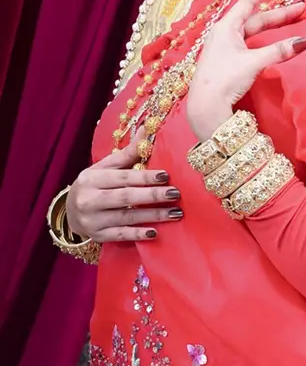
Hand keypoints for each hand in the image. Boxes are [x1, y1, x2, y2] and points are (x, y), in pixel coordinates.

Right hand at [67, 137, 181, 242]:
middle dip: (152, 195)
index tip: (166, 176)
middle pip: (125, 197)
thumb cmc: (94, 185)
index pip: (122, 177)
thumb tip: (147, 129)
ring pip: (126, 217)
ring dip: (153, 215)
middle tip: (175, 194)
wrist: (70, 211)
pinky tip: (155, 232)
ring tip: (175, 213)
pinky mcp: (97, 235)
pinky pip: (120, 236)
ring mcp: (92, 220)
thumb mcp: (105, 168)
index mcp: (91, 178)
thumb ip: (127, 153)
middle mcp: (89, 199)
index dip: (145, 177)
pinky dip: (137, 234)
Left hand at [186, 0, 305, 140]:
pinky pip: (248, 42)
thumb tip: (303, 42)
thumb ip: (278, 50)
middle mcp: (225, 34)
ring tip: (286, 20)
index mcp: (227, 27)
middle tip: (298, 8)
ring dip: (270, 27)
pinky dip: (262, 39)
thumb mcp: (253, 62)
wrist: (206, 105)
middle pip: (255, 19)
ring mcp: (225, 48)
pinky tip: (268, 40)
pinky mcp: (227, 61)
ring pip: (252, 32)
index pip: (247, 3)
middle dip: (277, 14)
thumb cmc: (225, 78)